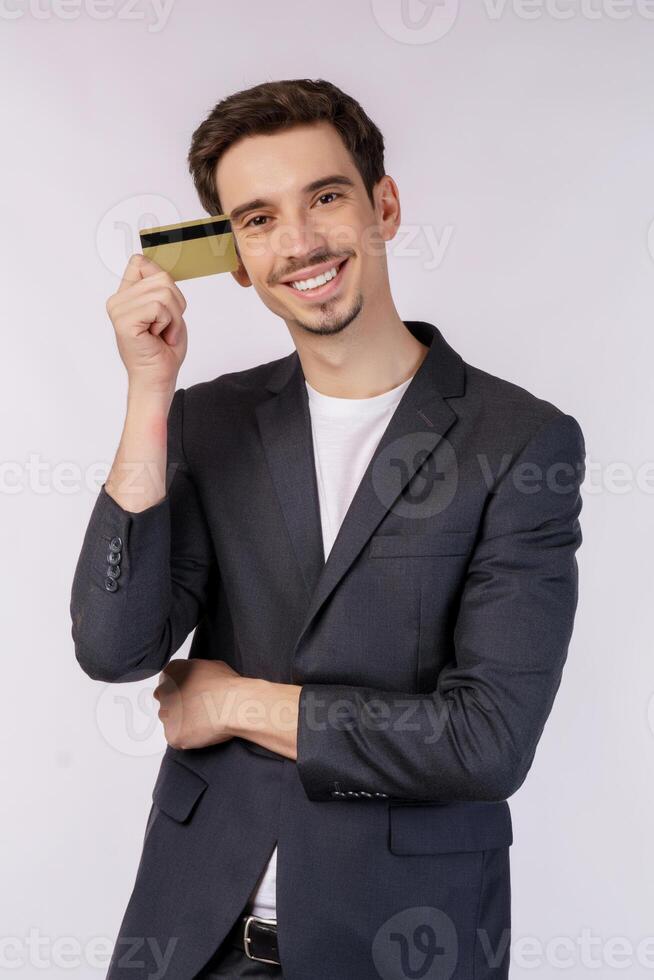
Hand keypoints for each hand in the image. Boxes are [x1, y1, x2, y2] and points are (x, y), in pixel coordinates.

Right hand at [105, 254, 187, 393]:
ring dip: (173, 317)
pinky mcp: (124, 321)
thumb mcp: (167, 309)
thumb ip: (160, 285)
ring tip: (163, 333)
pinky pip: (159, 307)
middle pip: (161, 277)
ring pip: (163, 293)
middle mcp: (117, 300)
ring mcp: (118, 310)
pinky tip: (158, 337)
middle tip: (166, 327)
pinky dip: (168, 324)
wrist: (158, 378)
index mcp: (125, 294)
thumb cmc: (163, 349)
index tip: (163, 309)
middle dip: (176, 305)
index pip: (141, 262)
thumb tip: (158, 266)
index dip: (164, 282)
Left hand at [153, 658, 241, 749]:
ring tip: (204, 721)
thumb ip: (194, 673)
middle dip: (179, 709)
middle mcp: (163, 692)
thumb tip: (197, 680)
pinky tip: (204, 732)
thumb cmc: (227, 686)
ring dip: (183, 724)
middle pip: (166, 704)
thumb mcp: (209, 666)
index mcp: (171, 673)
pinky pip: (177, 739)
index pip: (167, 685)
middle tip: (198, 711)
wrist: (233, 705)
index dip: (182, 693)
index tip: (192, 697)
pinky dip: (188, 738)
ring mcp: (166, 714)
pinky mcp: (172, 734)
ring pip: (171, 722)